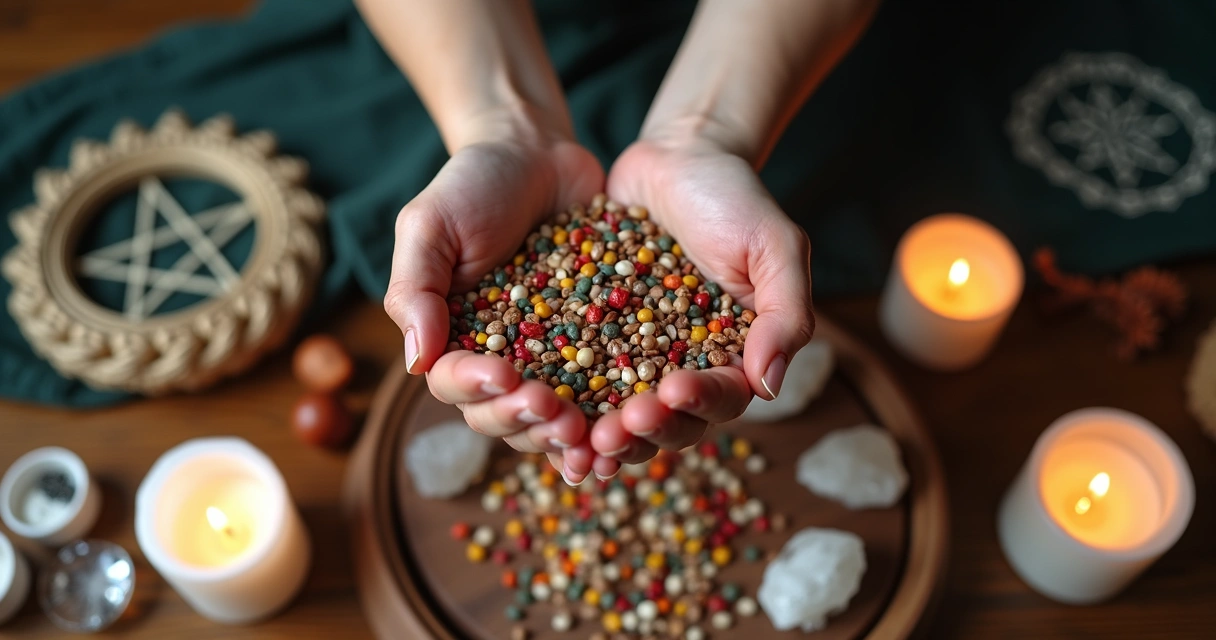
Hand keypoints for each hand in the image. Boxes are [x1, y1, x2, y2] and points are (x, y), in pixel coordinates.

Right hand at [382, 113, 604, 484]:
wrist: (538, 152)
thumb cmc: (472, 184)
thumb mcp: (429, 225)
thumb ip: (415, 289)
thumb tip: (415, 363)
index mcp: (451, 342)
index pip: (455, 384)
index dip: (477, 390)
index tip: (503, 376)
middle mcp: (500, 361)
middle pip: (504, 416)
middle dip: (528, 422)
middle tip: (556, 412)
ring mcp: (551, 359)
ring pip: (553, 419)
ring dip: (567, 433)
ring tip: (589, 430)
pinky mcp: (599, 347)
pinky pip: (606, 391)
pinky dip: (614, 415)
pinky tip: (632, 423)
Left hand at [585, 133, 813, 475]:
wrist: (675, 156)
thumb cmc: (735, 197)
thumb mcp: (775, 245)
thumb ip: (786, 313)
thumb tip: (769, 386)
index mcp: (734, 358)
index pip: (722, 401)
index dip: (697, 406)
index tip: (672, 391)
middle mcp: (684, 369)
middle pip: (668, 425)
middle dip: (642, 433)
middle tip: (613, 428)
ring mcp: (633, 358)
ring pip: (617, 416)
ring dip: (597, 435)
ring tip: (571, 434)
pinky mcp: (590, 339)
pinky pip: (574, 381)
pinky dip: (559, 404)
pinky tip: (535, 408)